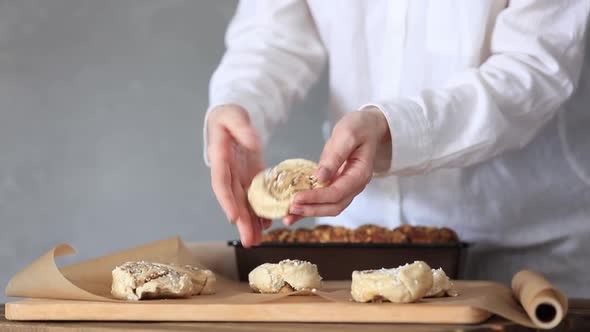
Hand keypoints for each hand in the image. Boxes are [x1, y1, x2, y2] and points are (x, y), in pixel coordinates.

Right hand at [207, 104, 270, 246]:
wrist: (230, 117)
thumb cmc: (229, 114)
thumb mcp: (233, 115)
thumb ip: (242, 128)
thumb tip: (252, 142)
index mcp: (220, 158)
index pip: (221, 183)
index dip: (227, 201)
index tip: (234, 218)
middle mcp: (227, 172)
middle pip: (233, 200)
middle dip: (241, 222)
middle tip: (250, 242)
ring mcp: (238, 176)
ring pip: (243, 203)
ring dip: (250, 222)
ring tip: (258, 241)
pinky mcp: (248, 175)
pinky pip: (254, 196)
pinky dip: (260, 209)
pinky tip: (267, 224)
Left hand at [284, 108, 390, 223]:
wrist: (369, 127)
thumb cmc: (359, 127)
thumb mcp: (347, 135)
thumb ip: (335, 156)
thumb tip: (320, 177)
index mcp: (360, 174)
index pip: (337, 193)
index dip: (316, 198)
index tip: (297, 198)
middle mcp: (355, 185)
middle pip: (334, 206)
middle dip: (311, 209)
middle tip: (290, 208)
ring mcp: (347, 187)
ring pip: (329, 207)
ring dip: (309, 212)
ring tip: (288, 216)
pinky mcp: (337, 185)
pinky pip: (324, 200)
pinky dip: (310, 206)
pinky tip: (295, 211)